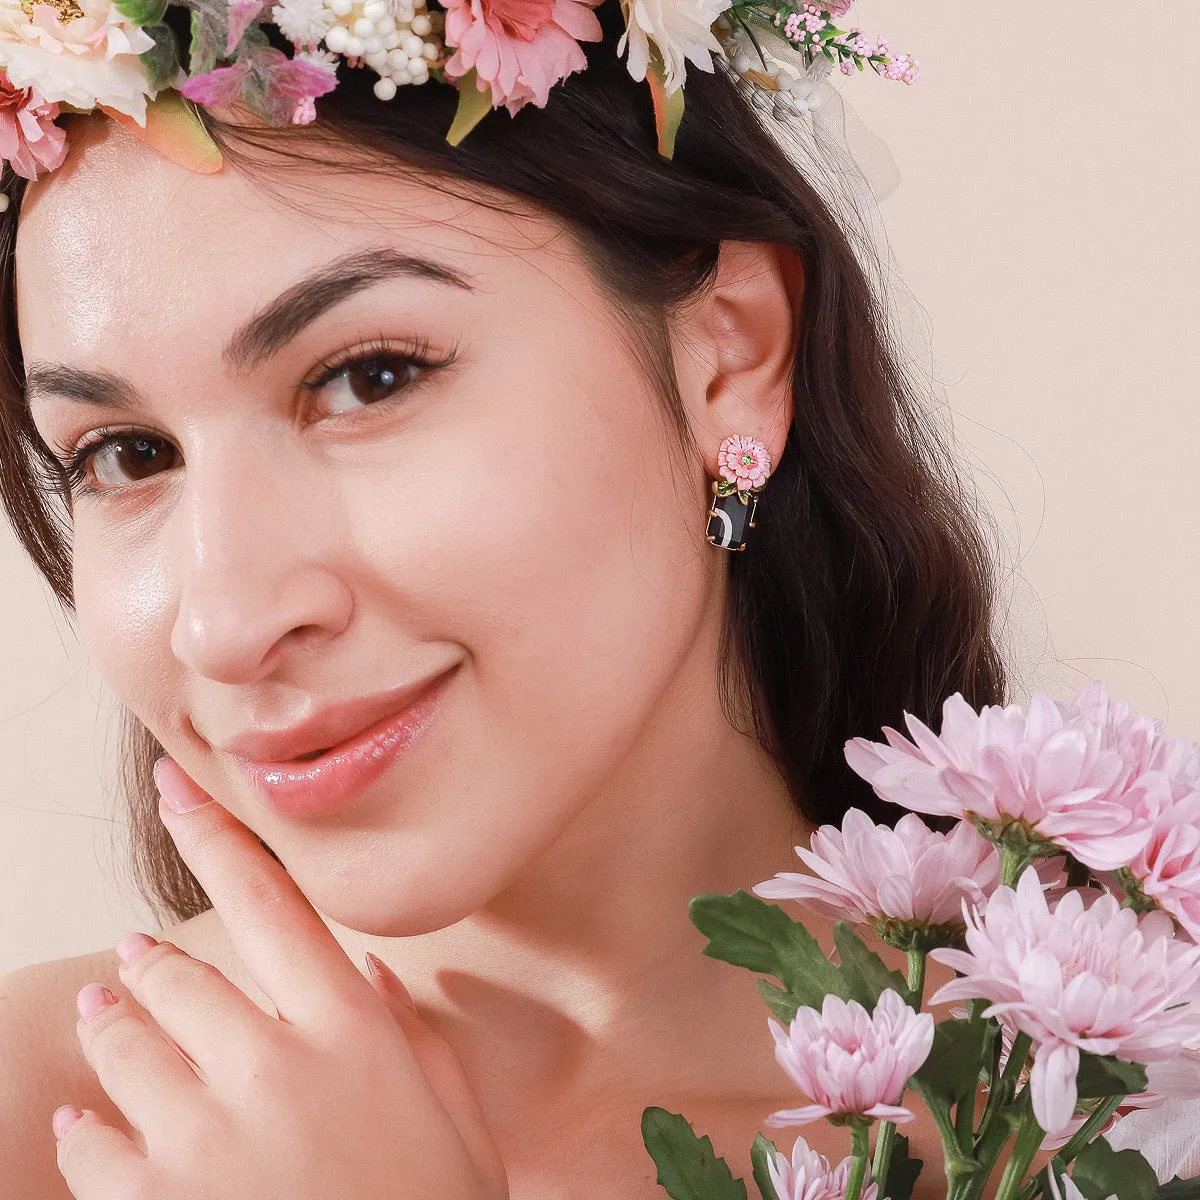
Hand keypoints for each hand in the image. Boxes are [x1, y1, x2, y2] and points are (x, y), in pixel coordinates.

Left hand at [52, 756, 508, 1199]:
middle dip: (148, 963)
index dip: (217, 832)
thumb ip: (409, 1033)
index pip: (271, 901)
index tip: (175, 784)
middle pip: (178, 974)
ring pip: (128, 1044)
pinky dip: (88, 1127)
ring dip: (112, 1025)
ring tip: (105, 1014)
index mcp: (349, 1032)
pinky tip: (88, 1125)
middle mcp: (272, 1065)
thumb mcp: (454, 1118)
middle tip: (132, 960)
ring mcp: (208, 1137)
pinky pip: (97, 1143)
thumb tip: (362, 970)